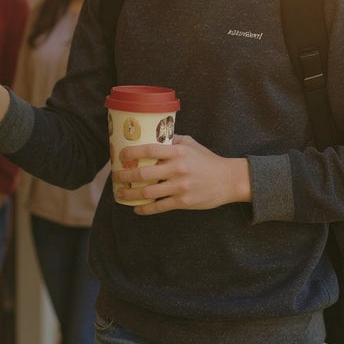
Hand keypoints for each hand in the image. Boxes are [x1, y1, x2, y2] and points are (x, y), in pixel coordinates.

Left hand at [113, 135, 251, 214]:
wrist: (228, 180)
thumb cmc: (207, 160)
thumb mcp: (191, 144)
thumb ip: (172, 140)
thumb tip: (152, 134)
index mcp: (178, 152)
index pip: (149, 150)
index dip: (131, 153)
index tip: (120, 155)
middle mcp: (177, 168)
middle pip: (143, 174)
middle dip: (124, 176)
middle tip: (115, 176)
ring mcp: (179, 187)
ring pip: (147, 192)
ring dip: (129, 194)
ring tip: (120, 194)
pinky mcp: (183, 202)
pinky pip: (158, 207)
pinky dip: (144, 209)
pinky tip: (136, 209)